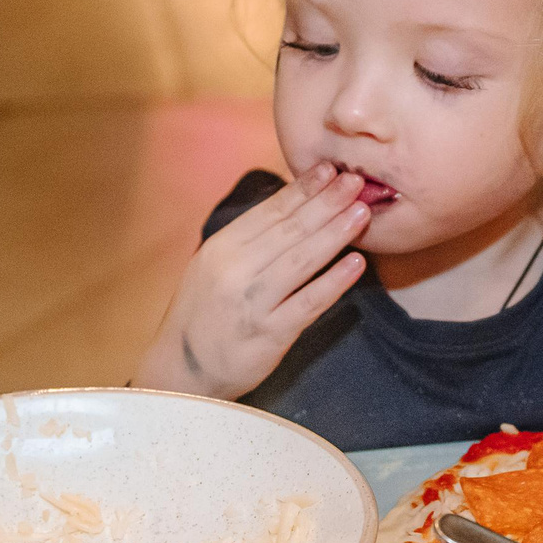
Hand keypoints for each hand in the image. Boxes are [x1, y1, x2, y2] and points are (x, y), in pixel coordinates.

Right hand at [133, 164, 371, 400]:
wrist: (180, 373)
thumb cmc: (203, 315)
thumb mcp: (212, 267)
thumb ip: (249, 240)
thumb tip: (292, 204)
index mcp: (221, 248)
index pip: (269, 211)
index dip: (303, 189)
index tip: (329, 170)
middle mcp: (234, 271)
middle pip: (289, 230)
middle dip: (326, 202)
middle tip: (356, 181)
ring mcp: (252, 303)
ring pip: (301, 261)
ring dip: (335, 234)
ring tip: (362, 214)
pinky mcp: (269, 334)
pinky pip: (308, 302)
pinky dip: (334, 282)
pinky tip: (356, 264)